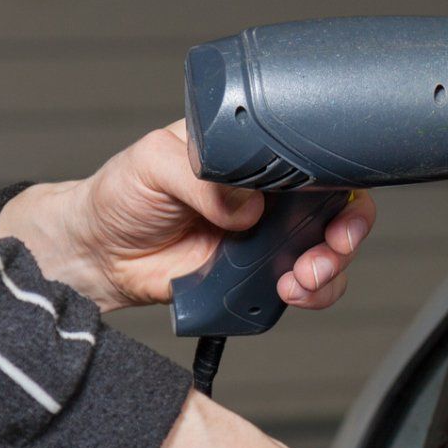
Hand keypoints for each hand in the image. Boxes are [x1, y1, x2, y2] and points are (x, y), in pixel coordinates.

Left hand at [0, 121, 375, 312]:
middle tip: (329, 247)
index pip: (315, 156)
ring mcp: (268, 236)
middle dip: (347, 230)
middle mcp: (270, 193)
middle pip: (337, 206)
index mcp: (253, 153)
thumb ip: (202, 176)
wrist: (100, 254)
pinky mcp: (258, 276)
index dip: (340, 177)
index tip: (337, 200)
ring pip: (329, 250)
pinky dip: (311, 294)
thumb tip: (247, 205)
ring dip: (330, 268)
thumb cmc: (123, 194)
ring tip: (302, 278)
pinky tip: (288, 292)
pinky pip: (305, 287)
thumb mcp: (153, 162)